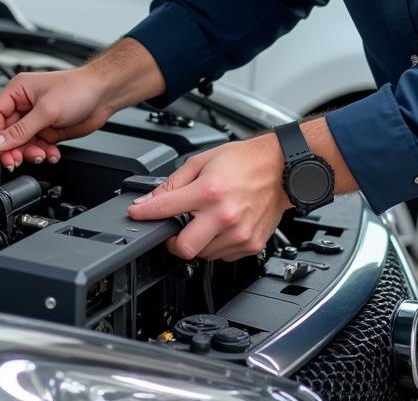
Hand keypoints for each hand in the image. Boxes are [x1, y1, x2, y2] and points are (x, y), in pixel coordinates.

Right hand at [0, 68, 112, 170]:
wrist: (104, 94)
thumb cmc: (78, 89)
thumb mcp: (46, 110)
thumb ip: (21, 130)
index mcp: (18, 91)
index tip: (0, 151)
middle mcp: (25, 104)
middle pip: (7, 132)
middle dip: (14, 148)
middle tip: (17, 161)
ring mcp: (37, 118)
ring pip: (22, 143)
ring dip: (30, 153)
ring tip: (42, 155)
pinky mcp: (48, 129)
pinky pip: (38, 147)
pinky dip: (44, 153)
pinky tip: (52, 154)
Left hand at [127, 135, 289, 260]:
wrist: (281, 168)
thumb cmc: (245, 161)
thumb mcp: (202, 161)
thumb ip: (174, 182)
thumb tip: (152, 198)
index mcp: (209, 191)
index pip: (165, 208)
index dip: (144, 213)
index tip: (136, 214)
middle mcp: (224, 216)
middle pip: (183, 248)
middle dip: (172, 241)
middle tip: (173, 230)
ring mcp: (238, 234)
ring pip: (203, 254)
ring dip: (197, 241)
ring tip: (206, 220)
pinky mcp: (250, 244)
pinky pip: (222, 255)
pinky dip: (216, 245)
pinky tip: (221, 226)